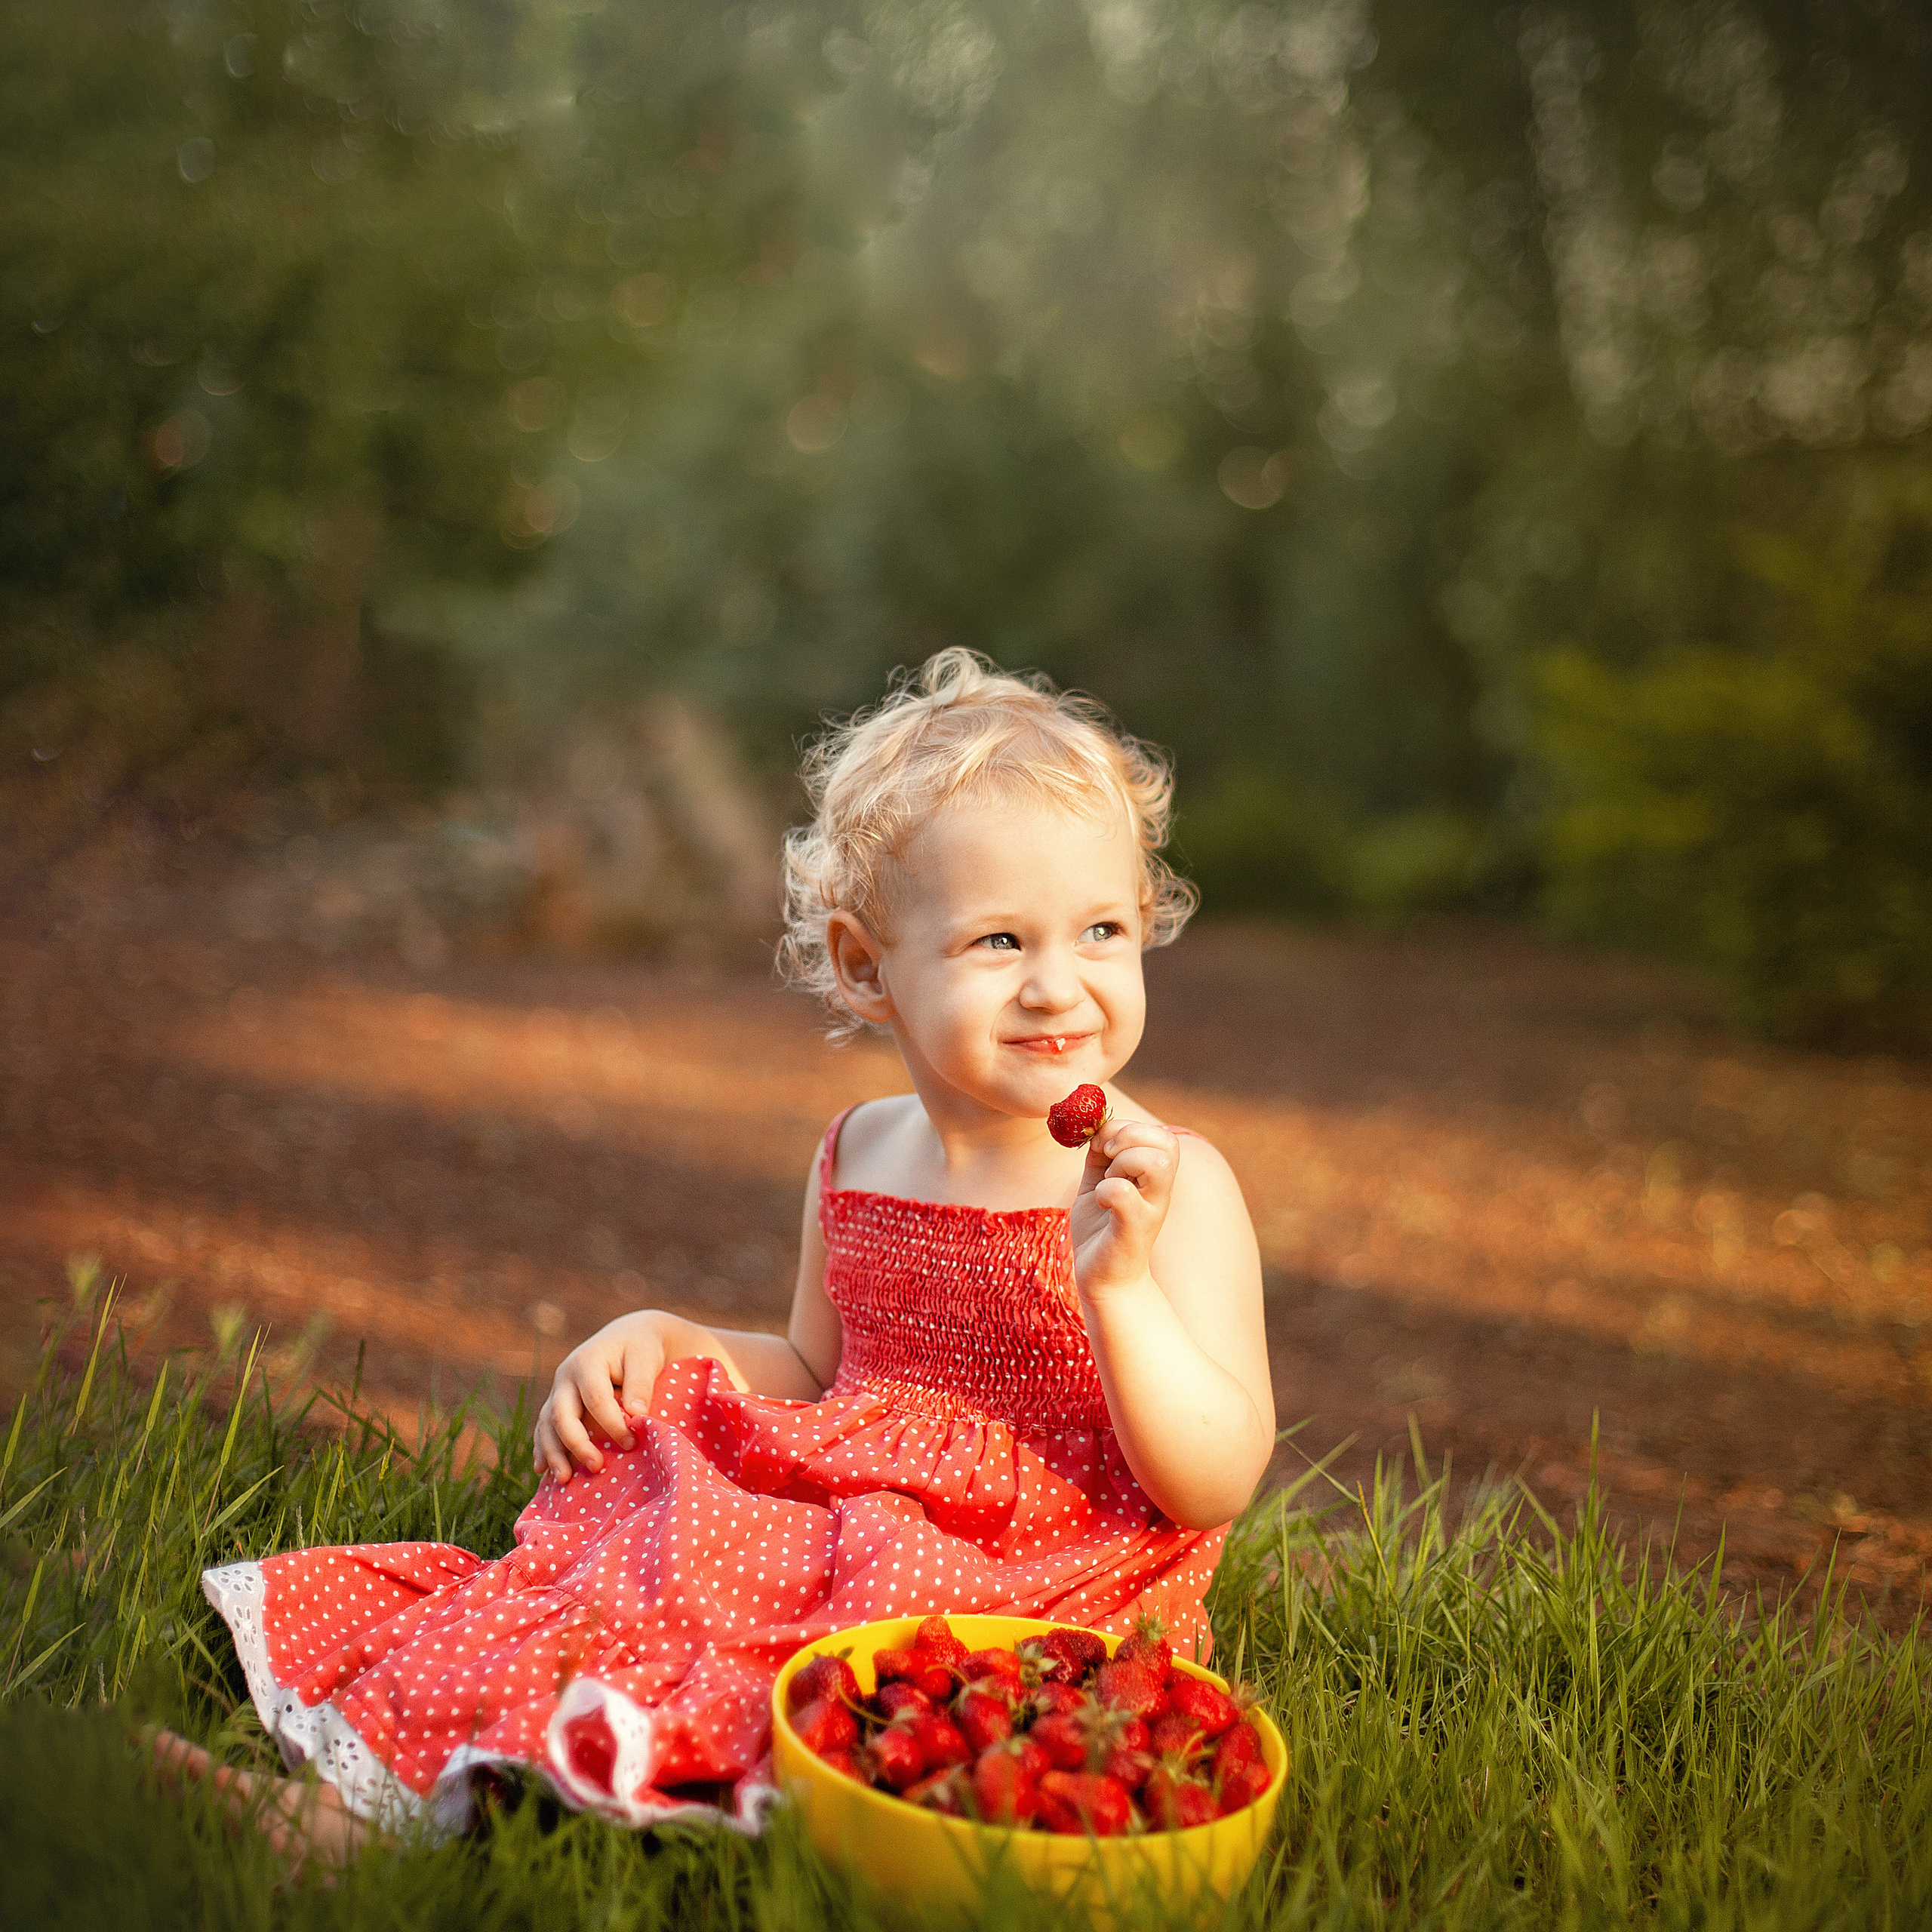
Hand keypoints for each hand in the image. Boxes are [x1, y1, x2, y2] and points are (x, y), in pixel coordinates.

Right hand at [533, 1310, 671, 1480]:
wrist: (627, 1337)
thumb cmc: (639, 1349)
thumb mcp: (645, 1358)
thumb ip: (640, 1384)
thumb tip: (637, 1415)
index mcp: (587, 1362)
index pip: (596, 1399)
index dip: (612, 1424)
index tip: (631, 1443)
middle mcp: (566, 1377)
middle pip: (561, 1414)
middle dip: (576, 1443)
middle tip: (596, 1466)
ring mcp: (558, 1391)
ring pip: (546, 1424)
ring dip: (553, 1453)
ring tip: (564, 1479)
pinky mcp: (558, 1403)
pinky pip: (544, 1428)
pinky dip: (543, 1449)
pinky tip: (544, 1471)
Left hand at [1068, 1119, 1178, 1300]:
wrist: (1102, 1278)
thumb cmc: (1100, 1228)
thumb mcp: (1097, 1181)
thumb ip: (1098, 1153)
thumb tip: (1096, 1127)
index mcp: (1154, 1177)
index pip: (1161, 1133)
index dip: (1126, 1127)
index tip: (1101, 1146)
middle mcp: (1159, 1191)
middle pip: (1167, 1141)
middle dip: (1128, 1136)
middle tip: (1106, 1158)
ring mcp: (1151, 1210)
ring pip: (1156, 1162)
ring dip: (1122, 1162)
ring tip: (1106, 1181)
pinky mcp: (1134, 1230)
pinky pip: (1123, 1193)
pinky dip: (1104, 1191)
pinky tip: (1100, 1202)